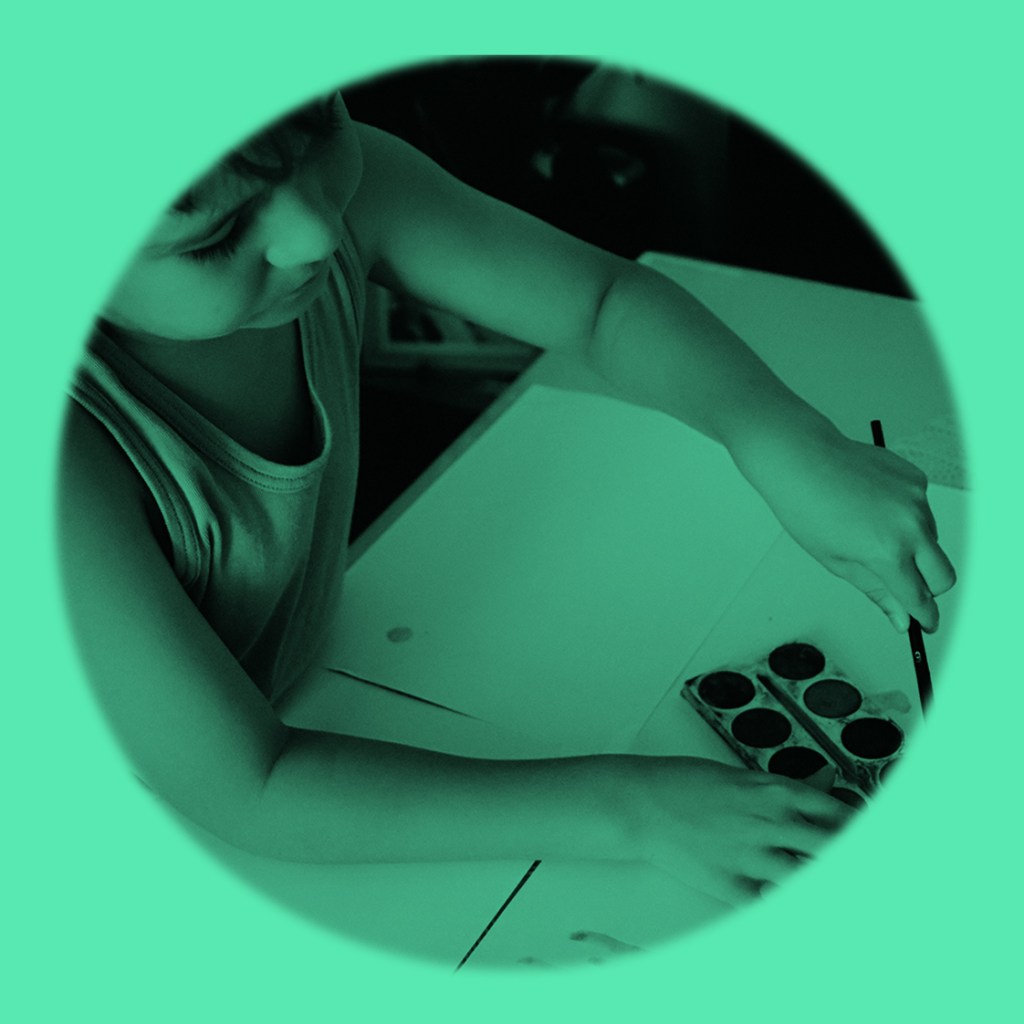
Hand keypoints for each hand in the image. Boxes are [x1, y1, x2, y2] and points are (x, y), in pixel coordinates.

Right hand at [622, 757, 855, 906]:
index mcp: (773, 791)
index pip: (837, 812)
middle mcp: (769, 822)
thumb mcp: (737, 776)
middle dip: (854, 858)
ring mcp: (751, 855)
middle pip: (833, 846)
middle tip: (869, 869)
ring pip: (807, 877)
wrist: (640, 803)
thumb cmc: (683, 783)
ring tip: (833, 888)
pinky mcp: (731, 883)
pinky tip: (790, 905)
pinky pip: (770, 904)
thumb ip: (782, 788)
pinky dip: (783, 905)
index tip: (873, 837)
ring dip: (821, 882)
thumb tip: (821, 784)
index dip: (861, 828)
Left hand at [731, 424, 956, 632]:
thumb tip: (901, 618)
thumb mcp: (836, 561)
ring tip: (869, 532)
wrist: (801, 459)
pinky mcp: (916, 479)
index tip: (924, 624)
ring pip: (932, 541)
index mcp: (887, 552)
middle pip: (944, 576)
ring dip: (914, 548)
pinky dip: (906, 517)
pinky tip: (873, 507)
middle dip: (929, 589)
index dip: (923, 616)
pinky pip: (922, 510)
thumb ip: (876, 591)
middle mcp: (910, 526)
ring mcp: (917, 500)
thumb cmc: (807, 508)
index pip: (920, 598)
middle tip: (904, 587)